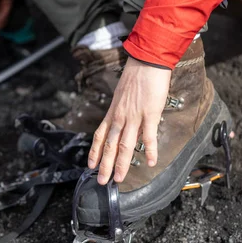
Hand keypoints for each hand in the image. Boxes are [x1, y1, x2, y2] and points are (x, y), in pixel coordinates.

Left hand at [88, 57, 170, 184]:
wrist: (146, 61)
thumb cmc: (137, 76)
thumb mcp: (123, 95)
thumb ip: (123, 112)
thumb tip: (126, 126)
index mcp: (113, 112)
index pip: (100, 135)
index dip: (94, 152)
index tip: (90, 165)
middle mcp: (120, 116)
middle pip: (110, 145)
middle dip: (105, 165)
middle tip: (102, 181)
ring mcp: (134, 116)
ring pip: (125, 145)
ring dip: (122, 164)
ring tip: (120, 178)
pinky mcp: (149, 114)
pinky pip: (148, 136)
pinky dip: (150, 150)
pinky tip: (151, 162)